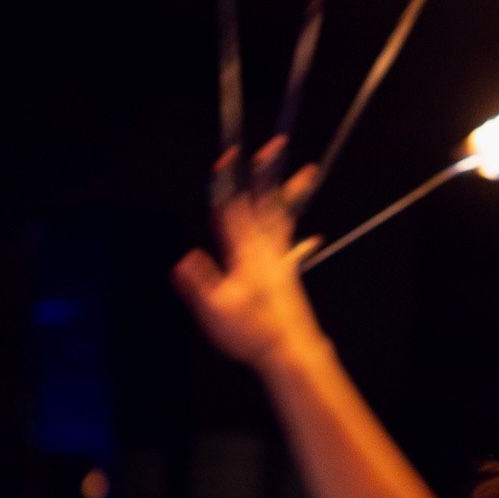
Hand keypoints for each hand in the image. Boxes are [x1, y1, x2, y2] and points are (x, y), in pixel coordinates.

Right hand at [171, 139, 325, 370]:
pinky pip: (294, 251)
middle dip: (267, 171)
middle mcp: (266, 251)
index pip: (233, 209)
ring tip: (311, 170)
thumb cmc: (252, 334)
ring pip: (285, 218)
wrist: (290, 353)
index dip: (229, 180)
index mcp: (245, 255)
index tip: (229, 154)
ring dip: (293, 193)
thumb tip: (183, 260)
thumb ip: (200, 283)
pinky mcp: (288, 276)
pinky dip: (302, 241)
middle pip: (265, 202)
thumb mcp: (217, 312)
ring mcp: (280, 262)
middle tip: (276, 144)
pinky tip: (315, 238)